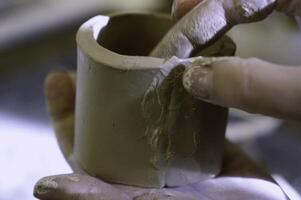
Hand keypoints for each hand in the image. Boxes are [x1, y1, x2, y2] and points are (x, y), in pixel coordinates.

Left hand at [33, 71, 286, 199]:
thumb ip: (103, 198)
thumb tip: (43, 188)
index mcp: (129, 183)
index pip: (86, 147)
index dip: (68, 117)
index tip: (58, 80)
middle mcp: (148, 167)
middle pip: (112, 126)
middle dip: (95, 93)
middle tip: (85, 60)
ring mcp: (176, 152)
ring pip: (145, 113)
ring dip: (132, 84)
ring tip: (123, 56)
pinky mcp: (204, 139)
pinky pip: (183, 108)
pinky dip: (174, 87)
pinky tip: (170, 66)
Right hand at [153, 0, 300, 135]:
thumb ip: (252, 87)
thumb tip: (195, 79)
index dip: (200, 13)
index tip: (173, 37)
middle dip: (209, 2)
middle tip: (179, 23)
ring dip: (227, 8)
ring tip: (202, 28)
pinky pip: (277, 3)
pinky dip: (249, 15)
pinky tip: (239, 31)